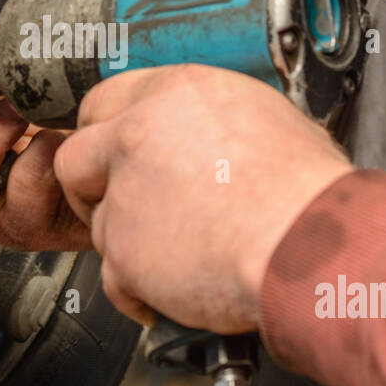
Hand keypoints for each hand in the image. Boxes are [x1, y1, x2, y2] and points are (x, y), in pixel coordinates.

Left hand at [52, 64, 352, 332]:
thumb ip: (214, 124)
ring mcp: (126, 194)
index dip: (107, 132)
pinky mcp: (125, 250)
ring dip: (125, 241)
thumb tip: (207, 138)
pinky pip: (111, 276)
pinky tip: (167, 291)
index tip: (113, 153)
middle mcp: (140, 135)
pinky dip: (137, 291)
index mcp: (177, 94)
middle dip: (92, 185)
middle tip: (118, 203)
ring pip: (96, 219)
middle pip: (75, 155)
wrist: (310, 246)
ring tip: (173, 255)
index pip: (105, 99)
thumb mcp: (269, 123)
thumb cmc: (308, 195)